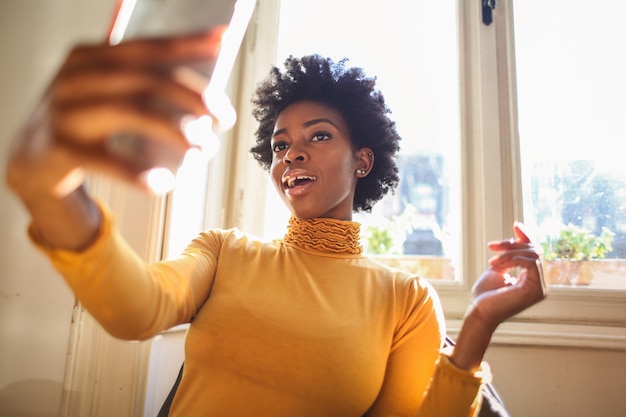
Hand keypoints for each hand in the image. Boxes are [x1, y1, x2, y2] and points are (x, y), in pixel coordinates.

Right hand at [6, 31, 222, 201]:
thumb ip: (143, 83)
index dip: (186, 42)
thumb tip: (203, 88)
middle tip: (223, 117)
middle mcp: (74, 79)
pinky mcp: (60, 150)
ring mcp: (64, 113)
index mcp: (89, 58)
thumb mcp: (105, 94)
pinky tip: (164, 182)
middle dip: (193, 97)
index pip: (145, 46)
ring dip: (176, 130)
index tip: (222, 41)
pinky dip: (140, 173)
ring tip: (204, 148)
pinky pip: (107, 161)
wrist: (29, 161)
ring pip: (131, 112)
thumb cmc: (82, 124)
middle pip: (146, 79)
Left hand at [449, 222, 546, 370]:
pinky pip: (530, 263)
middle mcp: (540, 285)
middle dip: (512, 244)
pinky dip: (512, 259)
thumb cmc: (485, 296)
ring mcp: (540, 289)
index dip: (526, 237)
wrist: (479, 313)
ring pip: (532, 255)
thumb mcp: (498, 268)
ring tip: (492, 261)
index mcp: (532, 280)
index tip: (516, 224)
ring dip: (509, 253)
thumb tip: (519, 234)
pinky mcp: (536, 290)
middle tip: (492, 246)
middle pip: (533, 252)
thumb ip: (509, 255)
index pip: (533, 254)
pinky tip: (497, 263)